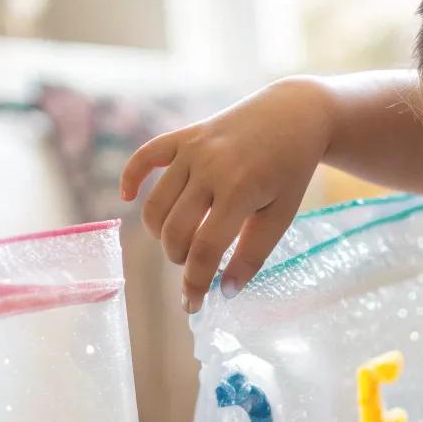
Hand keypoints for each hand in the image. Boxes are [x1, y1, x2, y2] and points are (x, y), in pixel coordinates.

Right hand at [120, 77, 337, 310]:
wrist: (293, 115)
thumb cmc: (290, 171)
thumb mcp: (281, 215)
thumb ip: (253, 254)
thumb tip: (226, 292)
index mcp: (239, 191)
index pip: (205, 249)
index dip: (195, 282)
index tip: (192, 305)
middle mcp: (210, 169)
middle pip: (175, 230)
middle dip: (180, 258)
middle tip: (196, 261)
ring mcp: (193, 150)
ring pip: (156, 205)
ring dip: (160, 233)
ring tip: (181, 240)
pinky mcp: (184, 136)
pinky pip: (145, 156)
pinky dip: (131, 178)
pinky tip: (129, 198)